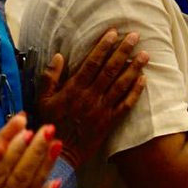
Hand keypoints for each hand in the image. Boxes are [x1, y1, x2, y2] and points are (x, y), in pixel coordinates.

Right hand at [37, 28, 148, 166]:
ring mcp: (102, 109)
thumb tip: (58, 56)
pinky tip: (144, 80)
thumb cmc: (50, 123)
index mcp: (74, 89)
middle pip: (110, 70)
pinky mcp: (110, 121)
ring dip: (134, 68)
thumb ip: (49, 77)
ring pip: (121, 85)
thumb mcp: (42, 100)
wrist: (61, 153)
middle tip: (135, 36)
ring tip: (145, 54)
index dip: (103, 47)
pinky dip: (135, 92)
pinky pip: (126, 105)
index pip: (92, 63)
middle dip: (123, 51)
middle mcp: (90, 97)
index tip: (113, 33)